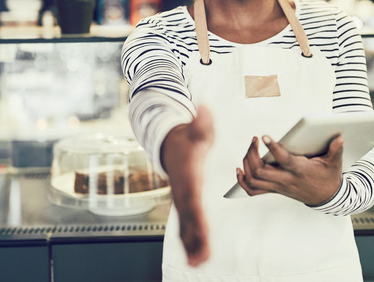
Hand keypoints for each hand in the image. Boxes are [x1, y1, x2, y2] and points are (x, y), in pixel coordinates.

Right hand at [160, 105, 214, 266]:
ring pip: (185, 226)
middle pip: (188, 219)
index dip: (197, 216)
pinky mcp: (183, 202)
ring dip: (190, 245)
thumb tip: (204, 108)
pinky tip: (195, 255)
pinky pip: (185, 224)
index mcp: (189, 177)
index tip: (202, 232)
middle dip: (193, 240)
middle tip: (200, 260)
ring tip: (198, 264)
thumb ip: (202, 122)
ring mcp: (181, 199)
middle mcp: (182, 192)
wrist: (168, 141)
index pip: (193, 199)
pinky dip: (189, 240)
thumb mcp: (197, 128)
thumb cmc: (187, 137)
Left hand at [236, 134, 343, 205]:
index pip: (283, 160)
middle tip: (255, 140)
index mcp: (300, 171)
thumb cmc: (329, 177)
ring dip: (247, 163)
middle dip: (252, 154)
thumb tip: (339, 138)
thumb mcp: (334, 163)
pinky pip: (253, 190)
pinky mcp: (275, 190)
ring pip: (253, 179)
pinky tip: (240, 169)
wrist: (326, 198)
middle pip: (260, 171)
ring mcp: (279, 187)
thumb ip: (335, 150)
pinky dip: (243, 180)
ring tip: (250, 149)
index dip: (272, 148)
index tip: (264, 136)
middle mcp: (286, 181)